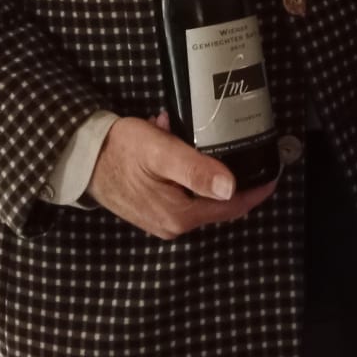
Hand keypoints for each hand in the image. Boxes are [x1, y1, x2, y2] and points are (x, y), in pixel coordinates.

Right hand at [85, 113, 276, 239]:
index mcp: (181, 215)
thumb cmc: (121, 150)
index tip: (275, 171)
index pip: (233, 206)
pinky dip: (179, 167)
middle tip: (215, 134)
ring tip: (177, 130)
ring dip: (196, 162)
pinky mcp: (151, 210)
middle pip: (216, 199)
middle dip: (220, 166)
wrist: (81, 158)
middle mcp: (173, 225)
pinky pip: (178, 189)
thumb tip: (232, 188)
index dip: (256, 190)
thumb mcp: (162, 152)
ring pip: (196, 191)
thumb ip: (196, 170)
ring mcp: (161, 220)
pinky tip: (166, 138)